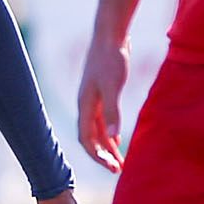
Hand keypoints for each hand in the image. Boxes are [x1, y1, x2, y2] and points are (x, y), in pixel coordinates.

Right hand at [76, 39, 129, 172]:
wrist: (110, 34)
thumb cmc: (111, 58)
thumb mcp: (113, 85)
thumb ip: (112, 111)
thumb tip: (112, 137)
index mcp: (85, 105)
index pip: (86, 140)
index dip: (97, 156)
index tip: (112, 168)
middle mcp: (86, 104)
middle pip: (91, 138)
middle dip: (103, 155)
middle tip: (117, 170)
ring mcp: (93, 98)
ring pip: (97, 129)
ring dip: (107, 146)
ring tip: (119, 160)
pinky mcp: (102, 91)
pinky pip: (102, 119)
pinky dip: (109, 132)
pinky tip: (117, 138)